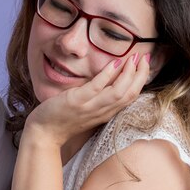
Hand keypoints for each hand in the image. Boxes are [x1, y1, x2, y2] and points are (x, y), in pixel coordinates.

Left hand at [24, 53, 149, 147]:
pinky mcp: (77, 102)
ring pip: (118, 92)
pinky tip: (115, 62)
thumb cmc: (63, 119)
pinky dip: (108, 75)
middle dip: (141, 74)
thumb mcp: (87, 109)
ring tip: (134, 57)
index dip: (141, 80)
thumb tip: (108, 78)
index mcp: (106, 113)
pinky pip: (97, 88)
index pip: (131, 96)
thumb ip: (98, 97)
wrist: (44, 133)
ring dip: (129, 74)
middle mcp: (102, 112)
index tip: (145, 64)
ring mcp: (90, 108)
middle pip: (130, 94)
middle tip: (146, 57)